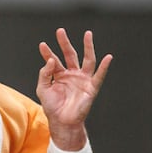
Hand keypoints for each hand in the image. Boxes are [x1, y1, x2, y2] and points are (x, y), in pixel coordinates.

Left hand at [36, 28, 112, 149]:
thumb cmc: (52, 107)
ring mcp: (82, 79)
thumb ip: (45, 74)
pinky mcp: (91, 87)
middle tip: (60, 31)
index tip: (42, 45)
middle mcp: (72, 74)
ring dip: (88, 47)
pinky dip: (105, 67)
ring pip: (87, 60)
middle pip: (70, 54)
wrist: (62, 122)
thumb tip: (51, 60)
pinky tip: (108, 57)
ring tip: (88, 34)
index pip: (53, 60)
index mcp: (59, 75)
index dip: (48, 52)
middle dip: (65, 43)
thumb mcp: (43, 89)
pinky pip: (99, 75)